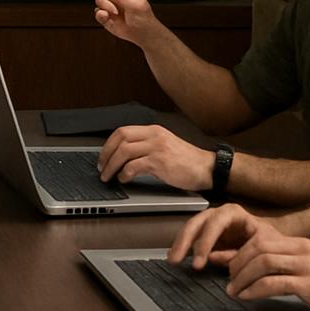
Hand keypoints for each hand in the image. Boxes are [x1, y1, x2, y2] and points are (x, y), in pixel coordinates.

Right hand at [87, 0, 166, 47]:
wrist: (142, 33)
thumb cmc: (143, 16)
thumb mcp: (134, 3)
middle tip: (118, 5)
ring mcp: (110, 4)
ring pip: (98, 0)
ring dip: (108, 7)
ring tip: (117, 13)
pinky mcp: (105, 14)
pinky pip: (97, 11)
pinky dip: (102, 15)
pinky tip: (109, 17)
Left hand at [97, 124, 213, 190]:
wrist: (207, 168)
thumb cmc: (187, 161)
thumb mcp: (164, 145)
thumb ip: (146, 146)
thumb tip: (122, 155)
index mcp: (153, 130)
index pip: (122, 131)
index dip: (108, 144)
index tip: (103, 156)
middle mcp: (154, 136)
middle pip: (120, 139)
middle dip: (106, 154)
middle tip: (101, 168)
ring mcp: (157, 148)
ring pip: (124, 152)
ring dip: (112, 166)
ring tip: (108, 176)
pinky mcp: (160, 162)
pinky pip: (134, 166)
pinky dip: (125, 173)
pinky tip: (124, 179)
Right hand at [167, 203, 271, 270]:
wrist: (272, 243)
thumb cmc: (268, 242)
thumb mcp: (258, 247)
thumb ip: (236, 254)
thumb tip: (212, 257)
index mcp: (233, 213)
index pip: (215, 223)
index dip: (205, 242)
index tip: (199, 262)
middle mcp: (219, 214)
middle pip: (197, 223)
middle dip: (184, 241)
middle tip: (176, 260)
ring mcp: (211, 223)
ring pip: (191, 228)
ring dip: (180, 244)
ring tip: (172, 260)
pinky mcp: (207, 233)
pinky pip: (192, 237)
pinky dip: (184, 247)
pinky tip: (177, 257)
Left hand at [221, 229, 309, 310]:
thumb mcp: (309, 266)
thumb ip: (286, 264)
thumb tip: (258, 268)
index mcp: (299, 244)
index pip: (260, 239)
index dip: (239, 251)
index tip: (228, 264)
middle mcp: (301, 250)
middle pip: (258, 247)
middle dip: (237, 262)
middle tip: (228, 278)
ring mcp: (307, 266)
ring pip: (263, 262)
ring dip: (243, 277)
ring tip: (234, 290)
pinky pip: (275, 283)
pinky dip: (256, 289)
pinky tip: (248, 296)